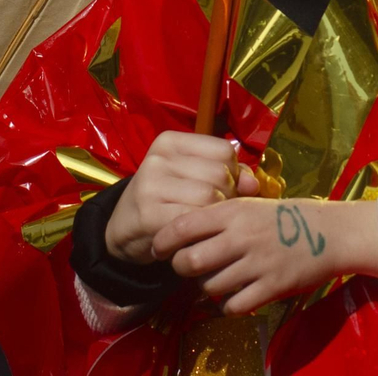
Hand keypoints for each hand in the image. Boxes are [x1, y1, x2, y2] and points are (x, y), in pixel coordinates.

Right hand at [105, 131, 259, 264]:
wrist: (123, 229)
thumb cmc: (166, 200)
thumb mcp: (192, 178)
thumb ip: (227, 175)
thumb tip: (253, 185)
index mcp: (170, 141)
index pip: (224, 151)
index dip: (233, 174)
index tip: (220, 189)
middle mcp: (158, 158)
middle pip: (220, 175)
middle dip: (226, 197)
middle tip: (212, 212)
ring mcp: (150, 184)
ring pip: (210, 197)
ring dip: (214, 216)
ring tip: (203, 223)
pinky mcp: (148, 213)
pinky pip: (193, 220)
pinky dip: (200, 231)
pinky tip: (194, 236)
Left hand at [153, 198, 377, 315]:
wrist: (331, 233)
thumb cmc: (286, 217)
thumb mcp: (251, 204)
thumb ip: (220, 215)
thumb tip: (182, 228)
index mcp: (234, 211)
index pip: (183, 225)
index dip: (163, 240)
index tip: (159, 249)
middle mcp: (241, 236)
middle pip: (189, 261)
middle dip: (181, 268)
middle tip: (188, 267)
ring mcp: (256, 263)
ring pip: (209, 286)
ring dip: (207, 288)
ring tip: (217, 280)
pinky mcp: (271, 287)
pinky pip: (233, 306)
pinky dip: (228, 306)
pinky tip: (235, 297)